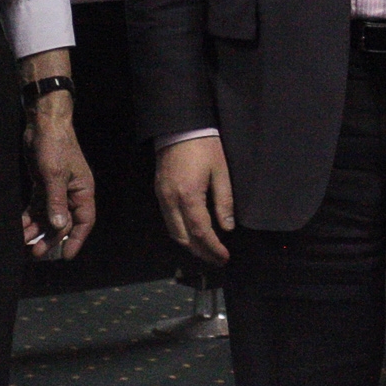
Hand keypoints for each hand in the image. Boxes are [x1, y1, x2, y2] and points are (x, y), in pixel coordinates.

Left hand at [24, 102, 94, 259]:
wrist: (43, 123)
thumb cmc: (55, 146)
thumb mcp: (55, 175)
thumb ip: (56, 202)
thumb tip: (60, 227)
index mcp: (82, 190)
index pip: (84, 221)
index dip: (76, 239)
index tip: (65, 256)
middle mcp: (71, 193)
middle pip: (63, 222)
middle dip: (50, 238)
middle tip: (36, 252)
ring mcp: (57, 189)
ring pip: (48, 217)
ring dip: (37, 229)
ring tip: (24, 241)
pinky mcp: (43, 185)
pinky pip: (38, 207)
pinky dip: (30, 217)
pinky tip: (20, 226)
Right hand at [154, 135, 233, 264]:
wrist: (180, 126)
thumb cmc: (204, 146)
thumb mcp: (221, 171)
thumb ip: (224, 201)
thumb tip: (227, 227)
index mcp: (188, 196)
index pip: (201, 232)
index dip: (213, 248)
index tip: (224, 257)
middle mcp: (171, 201)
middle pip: (184, 237)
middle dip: (201, 252)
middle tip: (217, 259)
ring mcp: (162, 197)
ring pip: (173, 232)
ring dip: (190, 244)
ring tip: (206, 250)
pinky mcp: (159, 192)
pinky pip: (168, 221)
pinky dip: (181, 232)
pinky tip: (192, 233)